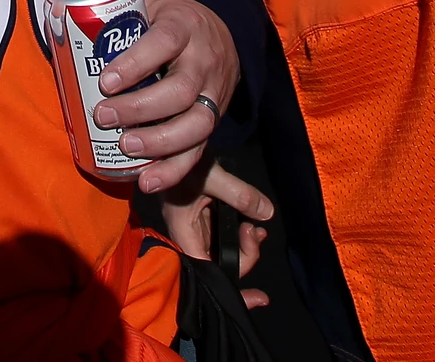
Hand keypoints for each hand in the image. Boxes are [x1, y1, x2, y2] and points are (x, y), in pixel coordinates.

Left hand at [92, 0, 239, 194]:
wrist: (219, 36)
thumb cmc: (170, 24)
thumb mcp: (150, 10)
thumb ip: (118, 22)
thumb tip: (61, 30)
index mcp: (184, 27)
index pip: (164, 42)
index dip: (135, 63)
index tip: (105, 82)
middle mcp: (204, 61)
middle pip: (181, 90)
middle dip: (140, 108)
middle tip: (104, 116)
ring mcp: (214, 93)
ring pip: (197, 124)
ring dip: (158, 142)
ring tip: (124, 147)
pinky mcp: (215, 121)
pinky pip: (199, 150)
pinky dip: (173, 170)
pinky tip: (147, 180)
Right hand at [161, 161, 272, 308]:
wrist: (167, 137)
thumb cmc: (178, 156)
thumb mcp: (213, 174)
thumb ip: (241, 195)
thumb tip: (267, 214)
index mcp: (183, 231)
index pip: (208, 272)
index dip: (231, 287)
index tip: (259, 297)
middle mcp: (187, 235)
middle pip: (218, 264)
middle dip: (244, 256)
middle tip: (256, 233)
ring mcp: (194, 227)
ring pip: (221, 250)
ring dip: (244, 245)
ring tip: (255, 228)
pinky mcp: (200, 217)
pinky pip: (222, 235)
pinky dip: (238, 233)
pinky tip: (250, 223)